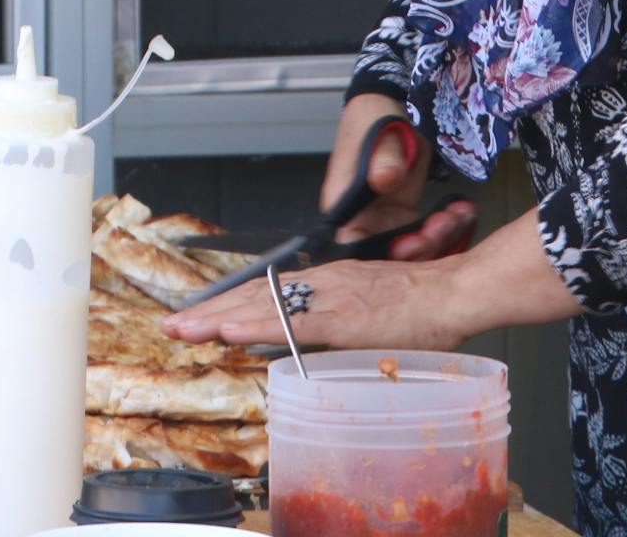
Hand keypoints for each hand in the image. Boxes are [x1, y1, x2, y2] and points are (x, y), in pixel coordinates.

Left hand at [161, 208, 581, 351]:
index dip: (229, 304)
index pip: (267, 293)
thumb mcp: (369, 311)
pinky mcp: (340, 314)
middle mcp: (320, 283)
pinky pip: (290, 320)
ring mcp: (328, 297)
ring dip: (219, 317)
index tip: (198, 315)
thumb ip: (340, 324)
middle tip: (173, 325)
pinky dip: (256, 324)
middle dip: (210, 311)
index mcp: (326, 284)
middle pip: (254, 296)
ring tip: (185, 327)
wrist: (453, 291)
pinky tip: (229, 330)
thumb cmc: (421, 306)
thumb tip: (316, 343)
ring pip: (262, 305)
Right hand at [326, 93, 475, 259]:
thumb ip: (383, 159)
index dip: (378, 256)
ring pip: (412, 248)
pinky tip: (464, 212)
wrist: (392, 105)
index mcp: (345, 205)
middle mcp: (363, 219)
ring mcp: (386, 219)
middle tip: (444, 224)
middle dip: (420, 248)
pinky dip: (448, 227)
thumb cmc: (374, 118)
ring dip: (440, 238)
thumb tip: (385, 181)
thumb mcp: (379, 133)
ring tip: (459, 213)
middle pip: (387, 255)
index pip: (351, 246)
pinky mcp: (407, 214)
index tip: (409, 245)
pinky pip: (427, 233)